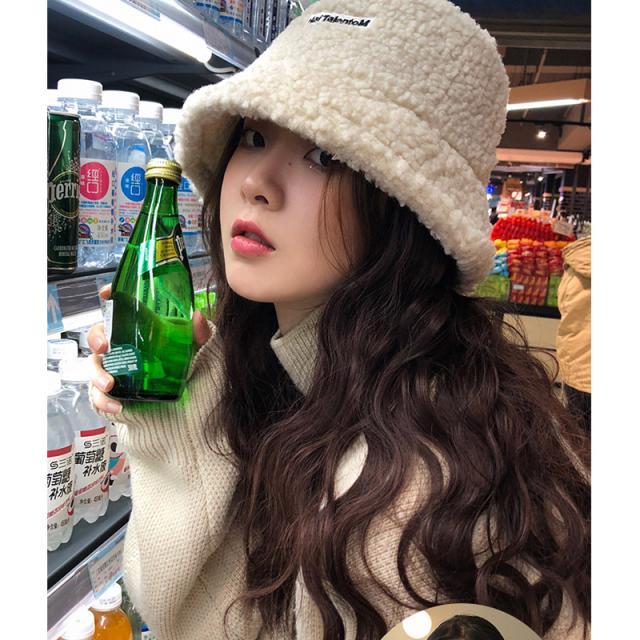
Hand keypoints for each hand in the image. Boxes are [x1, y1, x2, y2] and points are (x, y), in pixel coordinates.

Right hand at [88, 284, 212, 413]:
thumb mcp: (193, 349)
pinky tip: (117, 405)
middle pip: (99, 335)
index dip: (109, 298)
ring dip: (96, 374)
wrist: (184, 401)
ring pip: (94, 366)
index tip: (105, 293)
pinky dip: (104, 401)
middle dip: (96, 338)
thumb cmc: (183, 367)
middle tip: (104, 347)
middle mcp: (122, 347)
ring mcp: (116, 369)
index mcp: (137, 330)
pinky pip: (100, 396)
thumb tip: (198, 316)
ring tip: (109, 384)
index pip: (118, 310)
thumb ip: (198, 334)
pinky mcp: (114, 391)